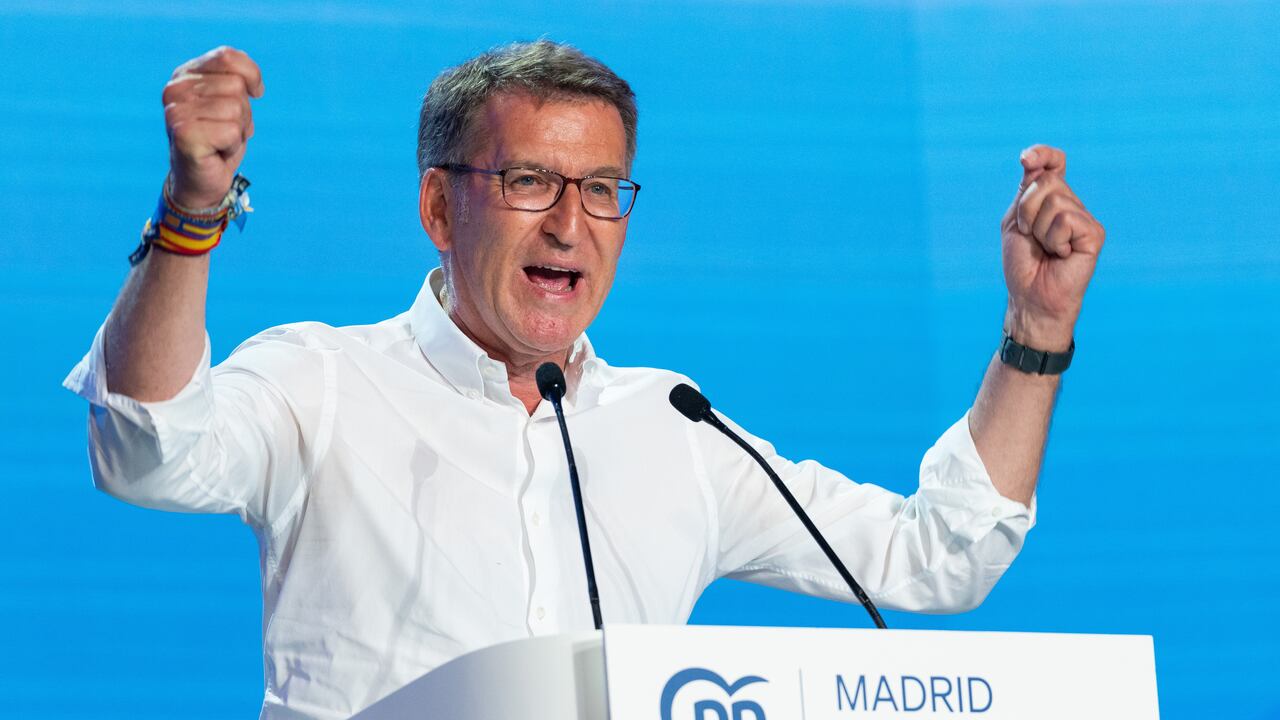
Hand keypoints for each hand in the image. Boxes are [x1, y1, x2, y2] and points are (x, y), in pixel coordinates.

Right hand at [162, 46, 263, 208]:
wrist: (199, 182)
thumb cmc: (219, 140)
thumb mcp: (231, 102)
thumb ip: (237, 80)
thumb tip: (253, 85)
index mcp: (184, 75)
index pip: (228, 56)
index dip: (251, 75)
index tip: (255, 93)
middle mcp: (175, 89)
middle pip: (236, 86)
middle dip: (244, 113)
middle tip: (226, 130)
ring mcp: (176, 111)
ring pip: (236, 109)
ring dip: (238, 131)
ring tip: (220, 141)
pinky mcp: (184, 134)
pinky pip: (232, 131)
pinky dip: (233, 146)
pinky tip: (216, 152)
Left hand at [1000, 145, 1105, 350]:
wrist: (1031, 296)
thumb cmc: (1023, 262)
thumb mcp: (1015, 221)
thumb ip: (1025, 190)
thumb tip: (1030, 159)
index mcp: (1051, 198)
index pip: (1054, 162)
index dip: (1043, 154)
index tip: (1026, 160)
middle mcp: (1071, 204)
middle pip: (1046, 181)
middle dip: (1026, 209)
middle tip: (1030, 235)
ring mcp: (1085, 217)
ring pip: (1055, 201)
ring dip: (1038, 228)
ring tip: (1045, 248)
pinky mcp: (1094, 233)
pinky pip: (1066, 220)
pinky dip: (1054, 239)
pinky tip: (1060, 254)